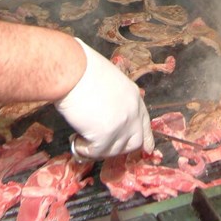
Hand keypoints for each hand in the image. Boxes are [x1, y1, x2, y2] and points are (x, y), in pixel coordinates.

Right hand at [55, 39, 153, 158]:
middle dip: (118, 148)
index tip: (147, 148)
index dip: (146, 137)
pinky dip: (84, 149)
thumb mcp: (107, 81)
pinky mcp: (106, 135)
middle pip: (134, 142)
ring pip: (114, 150)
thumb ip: (112, 99)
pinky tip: (76, 139)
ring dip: (97, 149)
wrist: (73, 70)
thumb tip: (102, 114)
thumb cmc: (82, 68)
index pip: (145, 122)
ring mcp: (121, 125)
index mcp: (133, 96)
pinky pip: (96, 152)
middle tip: (100, 145)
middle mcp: (132, 112)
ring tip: (80, 138)